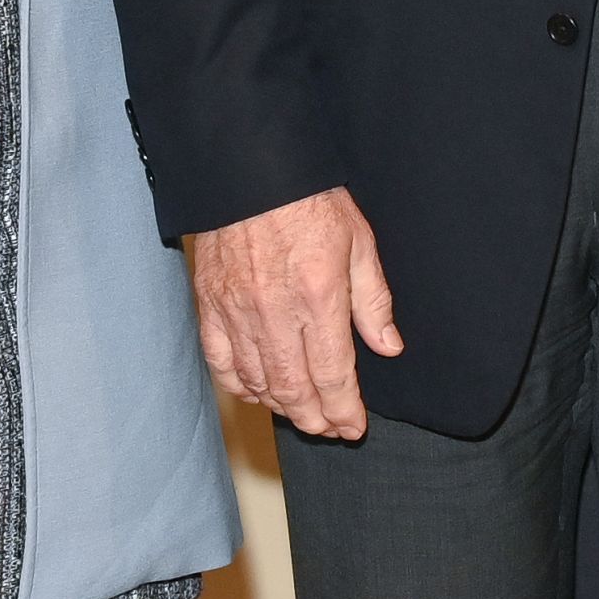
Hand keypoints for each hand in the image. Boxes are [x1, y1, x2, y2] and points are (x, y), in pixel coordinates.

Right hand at [187, 185, 401, 440]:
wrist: (249, 168)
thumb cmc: (309, 200)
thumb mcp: (359, 242)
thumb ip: (373, 301)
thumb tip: (388, 347)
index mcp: (318, 297)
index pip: (332, 375)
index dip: (344, 410)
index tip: (354, 427)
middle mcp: (274, 312)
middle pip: (294, 389)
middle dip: (315, 419)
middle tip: (331, 429)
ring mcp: (236, 312)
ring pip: (257, 382)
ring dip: (282, 407)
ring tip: (303, 414)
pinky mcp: (209, 306)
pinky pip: (221, 362)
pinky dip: (240, 386)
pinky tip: (258, 393)